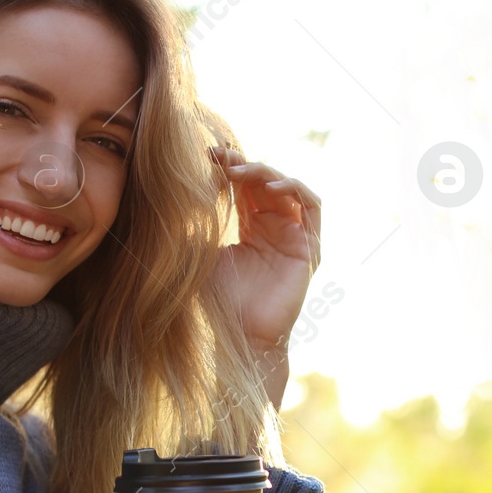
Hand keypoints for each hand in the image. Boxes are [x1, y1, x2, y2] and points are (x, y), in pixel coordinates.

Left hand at [206, 146, 322, 353]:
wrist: (242, 336)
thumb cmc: (220, 301)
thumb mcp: (203, 254)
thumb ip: (201, 223)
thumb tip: (180, 190)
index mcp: (252, 228)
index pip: (245, 187)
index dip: (230, 167)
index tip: (207, 156)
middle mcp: (276, 228)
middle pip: (266, 182)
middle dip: (243, 164)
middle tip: (220, 156)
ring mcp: (295, 236)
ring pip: (288, 187)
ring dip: (266, 172)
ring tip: (240, 171)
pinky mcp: (309, 248)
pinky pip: (311, 206)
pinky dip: (294, 189)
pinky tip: (271, 187)